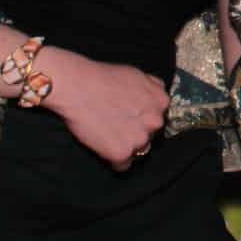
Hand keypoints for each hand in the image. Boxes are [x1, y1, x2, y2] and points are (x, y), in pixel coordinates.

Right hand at [39, 48, 170, 170]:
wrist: (78, 87)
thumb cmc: (103, 78)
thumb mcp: (137, 74)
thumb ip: (151, 87)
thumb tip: (156, 94)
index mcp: (161, 101)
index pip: (158, 117)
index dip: (142, 118)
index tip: (129, 116)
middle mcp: (156, 121)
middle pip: (150, 135)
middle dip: (136, 132)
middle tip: (116, 124)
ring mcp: (140, 138)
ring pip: (139, 151)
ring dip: (127, 146)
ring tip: (108, 134)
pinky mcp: (122, 153)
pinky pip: (123, 166)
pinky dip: (113, 160)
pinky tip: (103, 147)